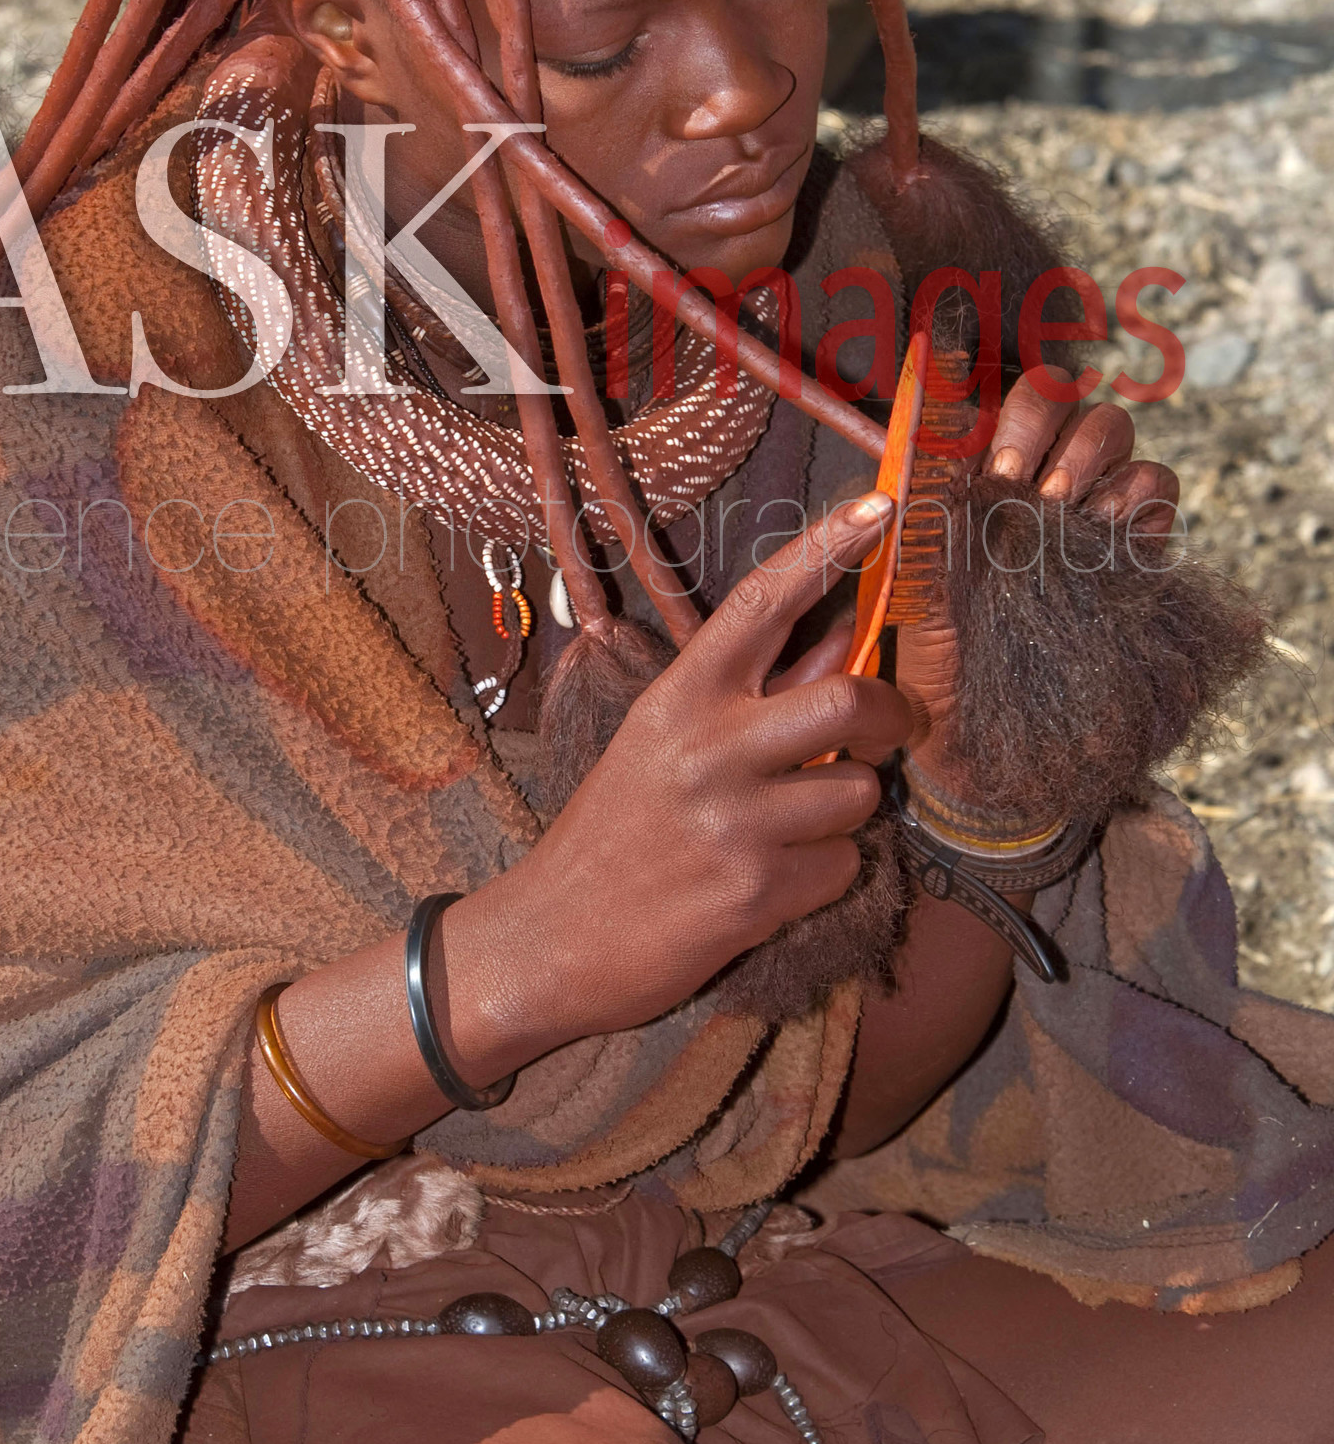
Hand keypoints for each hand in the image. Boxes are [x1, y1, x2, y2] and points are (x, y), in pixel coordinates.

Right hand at [481, 492, 912, 1045]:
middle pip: (846, 698)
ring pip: (858, 792)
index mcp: (678, 696)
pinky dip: (824, 875)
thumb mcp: (666, 742)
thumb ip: (759, 692)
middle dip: (891, 714)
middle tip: (892, 726)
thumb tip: (847, 638)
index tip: (881, 505)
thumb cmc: (617, 830)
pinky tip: (771, 881)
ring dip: (846, 812)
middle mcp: (705, 748)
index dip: (826, 547)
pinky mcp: (754, 893)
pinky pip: (843, 866)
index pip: (761, 601)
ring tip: (790, 828)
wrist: (553, 937)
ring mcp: (731, 822)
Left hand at [896, 375, 1181, 774]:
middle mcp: (1030, 482)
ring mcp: (1087, 506)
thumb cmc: (940, 674)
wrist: (996, 746)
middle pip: (1057, 399)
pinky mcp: (1135, 541)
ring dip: (1088, 455)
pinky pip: (1154, 484)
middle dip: (1042, 426)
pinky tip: (1108, 530)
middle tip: (1023, 483)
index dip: (994, 413)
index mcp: (971, 483)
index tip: (993, 459)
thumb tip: (916, 471)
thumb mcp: (915, 600)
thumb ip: (920, 535)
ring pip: (1109, 429)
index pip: (991, 404)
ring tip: (1062, 507)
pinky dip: (1135, 494)